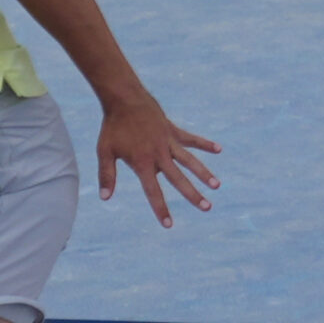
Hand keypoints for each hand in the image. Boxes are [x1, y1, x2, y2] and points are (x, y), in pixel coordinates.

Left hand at [96, 94, 221, 228]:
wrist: (124, 98)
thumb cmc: (112, 127)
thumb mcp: (105, 152)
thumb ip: (107, 175)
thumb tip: (105, 198)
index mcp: (143, 163)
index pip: (153, 191)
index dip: (160, 208)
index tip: (169, 224)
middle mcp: (159, 154)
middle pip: (178, 179)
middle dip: (193, 195)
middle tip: (207, 208)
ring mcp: (168, 141)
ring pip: (190, 160)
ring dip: (204, 173)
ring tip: (217, 186)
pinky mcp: (173, 130)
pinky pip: (191, 138)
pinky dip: (204, 143)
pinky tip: (218, 149)